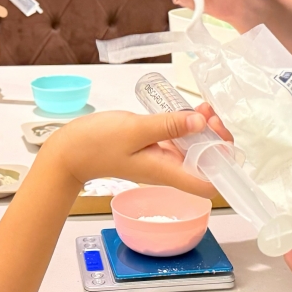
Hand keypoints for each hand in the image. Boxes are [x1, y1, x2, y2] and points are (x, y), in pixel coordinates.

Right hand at [43, 110, 215, 196]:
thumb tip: (200, 123)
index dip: (223, 165)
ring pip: (194, 149)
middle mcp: (169, 169)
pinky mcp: (154, 147)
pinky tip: (189, 110)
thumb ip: (168, 126)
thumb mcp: (135, 130)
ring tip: (204, 108)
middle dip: (217, 140)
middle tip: (212, 116)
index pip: (208, 184)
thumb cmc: (97, 144)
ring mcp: (161, 158)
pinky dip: (188, 126)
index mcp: (167, 172)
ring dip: (204, 130)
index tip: (221, 138)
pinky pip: (179, 140)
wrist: (69, 152)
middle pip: (206, 164)